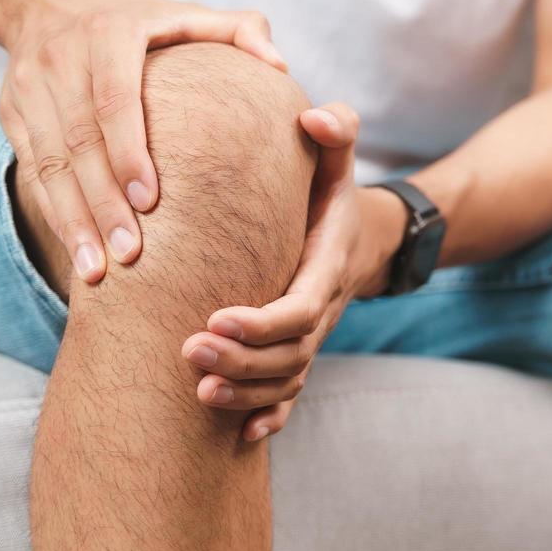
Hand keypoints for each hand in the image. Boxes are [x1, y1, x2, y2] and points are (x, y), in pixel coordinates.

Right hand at [0, 0, 286, 283]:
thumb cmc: (139, 18)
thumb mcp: (186, 13)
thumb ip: (239, 31)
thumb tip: (280, 66)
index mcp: (109, 33)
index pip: (115, 100)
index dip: (129, 152)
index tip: (151, 202)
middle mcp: (61, 58)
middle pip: (79, 141)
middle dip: (103, 202)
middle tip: (132, 255)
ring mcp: (29, 88)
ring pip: (48, 164)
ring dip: (73, 220)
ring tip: (97, 272)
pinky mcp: (10, 113)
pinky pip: (31, 172)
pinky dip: (54, 215)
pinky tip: (77, 253)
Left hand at [179, 103, 405, 440]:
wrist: (363, 236)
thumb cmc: (334, 191)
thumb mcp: (339, 157)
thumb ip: (334, 130)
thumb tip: (312, 115)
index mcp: (327, 266)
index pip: (301, 306)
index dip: (262, 321)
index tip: (215, 316)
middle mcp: (324, 309)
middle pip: (289, 352)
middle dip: (241, 359)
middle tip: (188, 351)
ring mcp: (314, 337)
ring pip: (286, 380)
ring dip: (245, 391)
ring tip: (198, 388)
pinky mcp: (300, 352)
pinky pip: (291, 397)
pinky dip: (268, 417)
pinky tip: (239, 435)